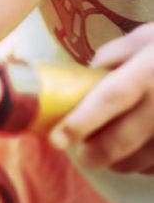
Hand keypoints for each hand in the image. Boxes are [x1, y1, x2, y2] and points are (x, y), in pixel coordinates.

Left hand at [51, 23, 153, 173]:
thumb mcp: (149, 36)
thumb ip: (116, 54)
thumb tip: (90, 76)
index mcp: (151, 70)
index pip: (111, 99)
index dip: (82, 122)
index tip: (58, 139)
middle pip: (124, 138)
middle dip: (96, 153)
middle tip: (82, 156)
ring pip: (145, 158)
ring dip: (122, 163)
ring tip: (110, 157)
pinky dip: (148, 165)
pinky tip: (141, 157)